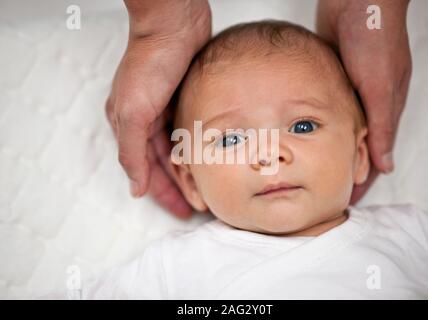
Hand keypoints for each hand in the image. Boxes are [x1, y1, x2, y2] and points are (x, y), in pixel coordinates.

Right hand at [106, 0, 211, 217]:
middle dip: (177, 186)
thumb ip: (132, 152)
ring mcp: (163, 109)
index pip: (144, 169)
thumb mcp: (133, 111)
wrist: (174, 23)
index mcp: (127, 124)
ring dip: (188, 169)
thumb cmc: (150, 62)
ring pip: (176, 149)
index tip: (181, 211)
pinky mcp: (181, 98)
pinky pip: (188, 132)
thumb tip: (134, 187)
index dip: (162, 193)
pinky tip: (207, 157)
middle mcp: (144, 119)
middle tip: (196, 206)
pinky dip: (196, 147)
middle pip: (161, 163)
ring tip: (204, 187)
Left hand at [316, 0, 411, 202]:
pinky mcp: (332, 77)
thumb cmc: (375, 37)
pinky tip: (299, 135)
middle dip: (340, 169)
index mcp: (384, 108)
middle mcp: (367, 103)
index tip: (345, 200)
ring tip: (307, 169)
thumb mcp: (381, 85)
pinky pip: (323, 108)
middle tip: (322, 191)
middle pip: (353, 146)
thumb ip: (381, 124)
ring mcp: (349, 90)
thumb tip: (385, 163)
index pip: (374, 154)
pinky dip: (315, 125)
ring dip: (326, 149)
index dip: (361, 179)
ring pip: (337, 130)